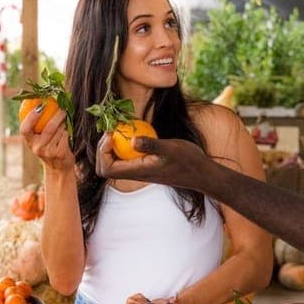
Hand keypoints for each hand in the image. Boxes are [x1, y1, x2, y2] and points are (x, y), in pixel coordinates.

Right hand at [20, 105, 73, 170]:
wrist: (58, 168)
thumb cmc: (48, 147)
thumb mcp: (39, 138)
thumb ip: (37, 124)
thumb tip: (37, 100)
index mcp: (29, 142)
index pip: (25, 129)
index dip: (31, 117)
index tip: (39, 105)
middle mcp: (37, 148)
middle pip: (48, 128)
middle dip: (56, 115)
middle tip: (61, 107)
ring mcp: (49, 152)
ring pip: (59, 131)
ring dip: (63, 123)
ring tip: (64, 118)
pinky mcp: (60, 154)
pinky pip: (65, 137)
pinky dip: (67, 132)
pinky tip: (67, 130)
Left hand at [95, 134, 212, 189]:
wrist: (201, 173)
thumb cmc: (188, 161)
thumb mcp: (171, 148)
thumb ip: (151, 145)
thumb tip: (132, 139)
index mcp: (137, 172)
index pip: (106, 169)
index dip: (102, 152)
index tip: (111, 135)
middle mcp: (135, 173)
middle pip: (105, 168)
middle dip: (102, 150)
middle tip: (111, 132)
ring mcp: (139, 170)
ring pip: (115, 163)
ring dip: (112, 147)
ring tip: (119, 130)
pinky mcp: (145, 166)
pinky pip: (126, 158)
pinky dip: (123, 146)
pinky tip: (133, 132)